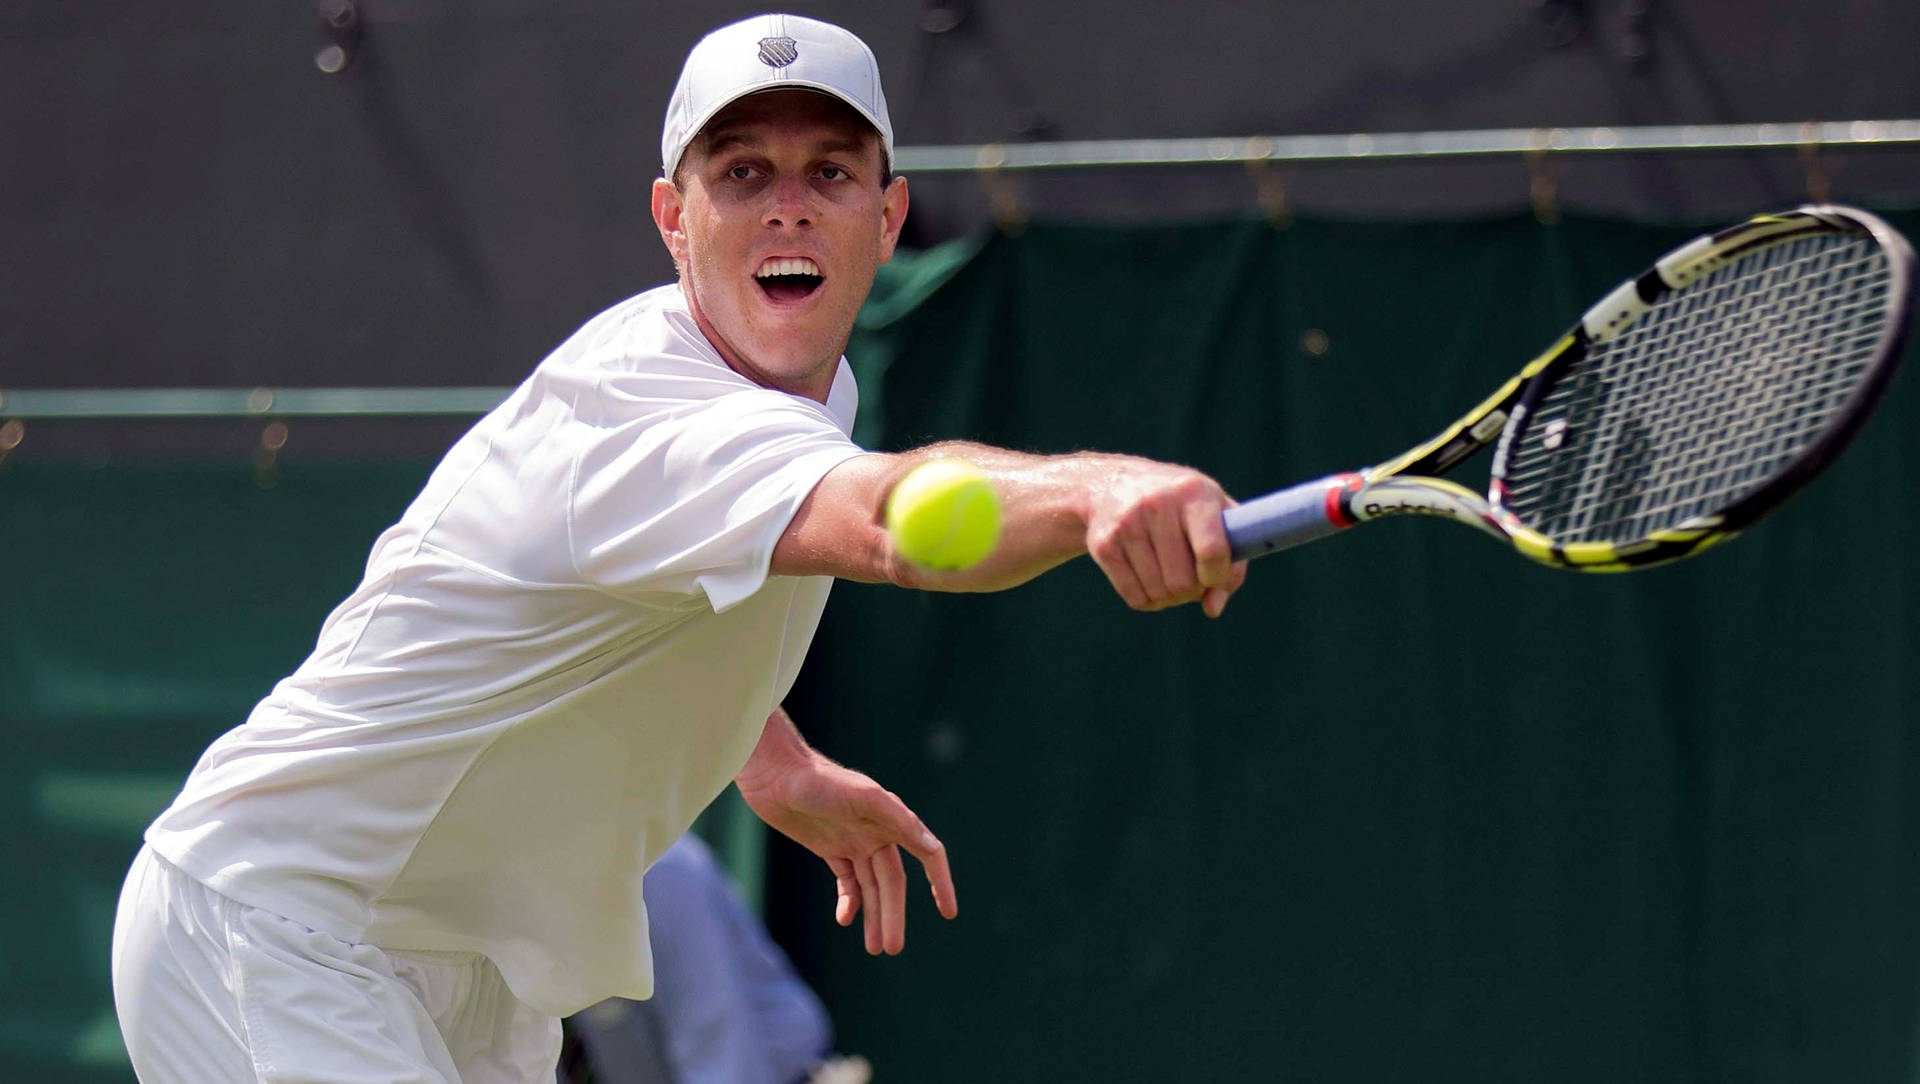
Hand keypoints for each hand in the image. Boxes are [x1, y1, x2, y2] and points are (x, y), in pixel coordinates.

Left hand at [737, 742, 957, 954]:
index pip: (926, 855)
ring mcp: (853, 841)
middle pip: (892, 883)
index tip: (949, 912)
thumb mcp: (863, 797)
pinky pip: (847, 881)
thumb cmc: (819, 780)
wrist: (775, 773)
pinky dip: (849, 902)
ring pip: (871, 888)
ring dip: (874, 916)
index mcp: (891, 820)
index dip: (941, 882)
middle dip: (894, 916)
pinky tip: (846, 920)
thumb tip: (933, 849)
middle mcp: (877, 832)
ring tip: (875, 948)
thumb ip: (900, 820)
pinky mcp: (829, 847)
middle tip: (892, 949)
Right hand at [1083, 457, 1248, 615]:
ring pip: (1159, 593)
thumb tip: (1213, 608)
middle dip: (1192, 590)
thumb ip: (1231, 564)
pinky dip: (1148, 600)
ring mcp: (1126, 524)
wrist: (1114, 484)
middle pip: (1183, 581)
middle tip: (1190, 578)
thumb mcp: (1215, 517)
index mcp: (1193, 492)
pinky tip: (1150, 581)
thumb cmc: (1180, 506)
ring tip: (1170, 577)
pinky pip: (1135, 598)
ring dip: (1170, 597)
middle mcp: (1157, 504)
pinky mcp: (1103, 544)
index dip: (1217, 576)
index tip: (1213, 576)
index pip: (1211, 550)